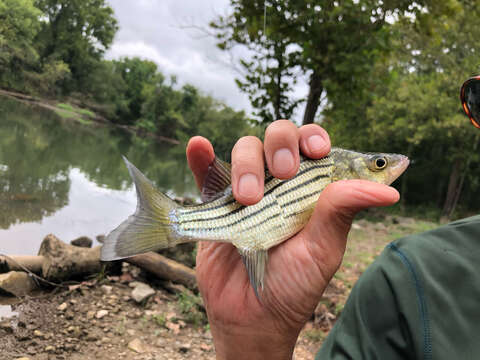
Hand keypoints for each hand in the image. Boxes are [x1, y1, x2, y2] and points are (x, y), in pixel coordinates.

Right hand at [186, 120, 399, 359]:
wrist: (252, 317)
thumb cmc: (294, 285)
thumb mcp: (323, 250)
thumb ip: (343, 212)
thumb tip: (389, 192)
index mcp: (310, 190)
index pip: (313, 147)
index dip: (314, 139)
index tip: (316, 151)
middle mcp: (279, 184)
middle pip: (277, 138)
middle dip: (280, 145)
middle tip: (282, 174)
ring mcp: (246, 191)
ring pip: (244, 150)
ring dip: (245, 163)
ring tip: (246, 199)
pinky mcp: (216, 204)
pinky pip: (206, 174)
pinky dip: (201, 157)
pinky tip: (199, 145)